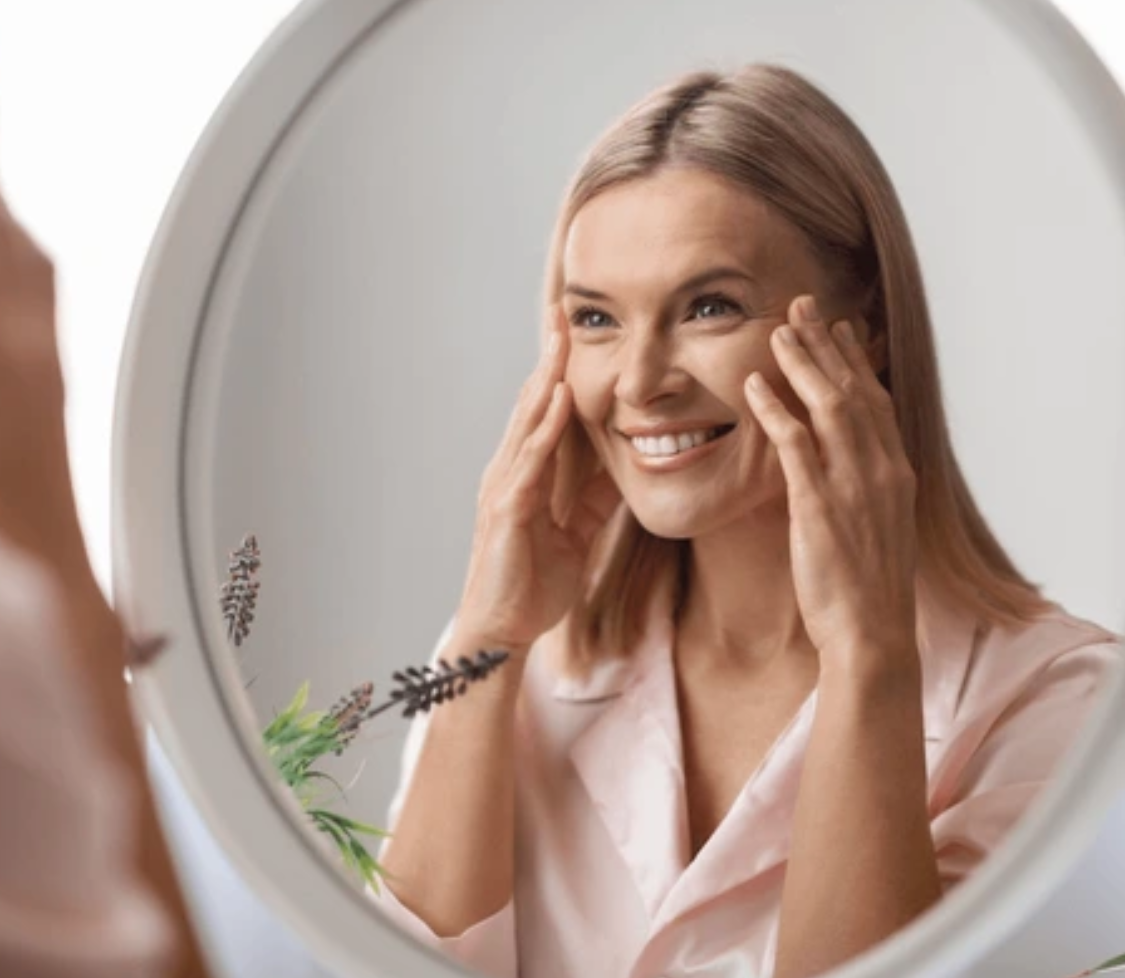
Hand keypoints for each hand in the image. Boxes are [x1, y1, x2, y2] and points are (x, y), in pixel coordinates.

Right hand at [454, 306, 622, 653]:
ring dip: (546, 378)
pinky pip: (530, 461)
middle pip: (532, 404)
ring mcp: (505, 488)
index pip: (544, 414)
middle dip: (549, 358)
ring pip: (528, 422)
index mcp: (525, 476)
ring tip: (561, 339)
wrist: (501, 632)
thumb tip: (624, 472)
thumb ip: (594, 501)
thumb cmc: (534, 585)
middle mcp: (509, 472)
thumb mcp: (577, 535)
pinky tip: (561, 400)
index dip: (560, 372)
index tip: (577, 334)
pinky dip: (545, 427)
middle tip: (564, 311)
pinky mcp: (508, 511)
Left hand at [744, 295, 917, 673]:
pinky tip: (753, 387)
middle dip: (827, 344)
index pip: (877, 401)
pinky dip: (775, 411)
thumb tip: (837, 468)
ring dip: (802, 364)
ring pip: (829, 406)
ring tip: (776, 330)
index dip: (856, 361)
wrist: (871, 632)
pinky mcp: (820, 505)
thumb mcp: (872, 528)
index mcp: (896, 474)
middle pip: (854, 390)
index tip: (839, 327)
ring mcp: (853, 486)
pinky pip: (795, 445)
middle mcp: (881, 470)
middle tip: (802, 305)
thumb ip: (859, 490)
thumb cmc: (865, 588)